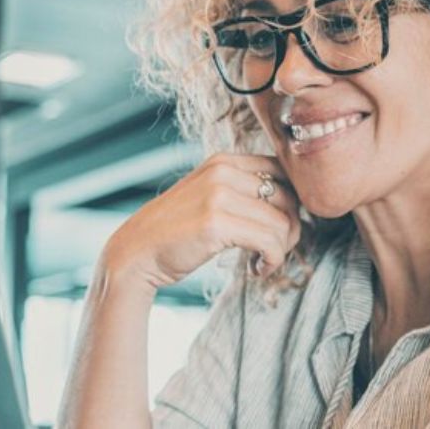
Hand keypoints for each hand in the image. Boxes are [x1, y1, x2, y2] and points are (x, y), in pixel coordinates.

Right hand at [100, 153, 301, 288]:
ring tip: (262, 261)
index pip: (282, 172)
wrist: (136, 253)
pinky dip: (273, 260)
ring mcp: (218, 195)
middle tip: (274, 250)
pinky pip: (269, 242)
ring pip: (282, 222)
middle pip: (288, 197)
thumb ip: (241, 191)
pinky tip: (257, 269)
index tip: (281, 227)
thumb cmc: (176, 231)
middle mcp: (223, 171)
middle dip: (290, 229)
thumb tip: (292, 204)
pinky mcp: (216, 223)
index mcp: (223, 161)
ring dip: (281, 249)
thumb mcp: (208, 196)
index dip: (292, 202)